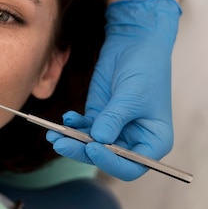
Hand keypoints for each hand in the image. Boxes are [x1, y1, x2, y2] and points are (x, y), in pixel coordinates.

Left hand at [46, 0, 181, 179]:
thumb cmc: (146, 68)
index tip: (93, 149)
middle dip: (83, 151)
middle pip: (107, 157)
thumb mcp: (131, 94)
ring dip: (72, 140)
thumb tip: (98, 141)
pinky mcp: (99, 116)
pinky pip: (84, 128)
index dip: (112, 162)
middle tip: (61, 144)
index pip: (133, 165)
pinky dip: (73, 126)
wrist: (135, 43)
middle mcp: (134, 139)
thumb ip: (115, 118)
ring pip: (91, 144)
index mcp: (154, 140)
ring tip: (53, 134)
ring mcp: (115, 129)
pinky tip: (66, 118)